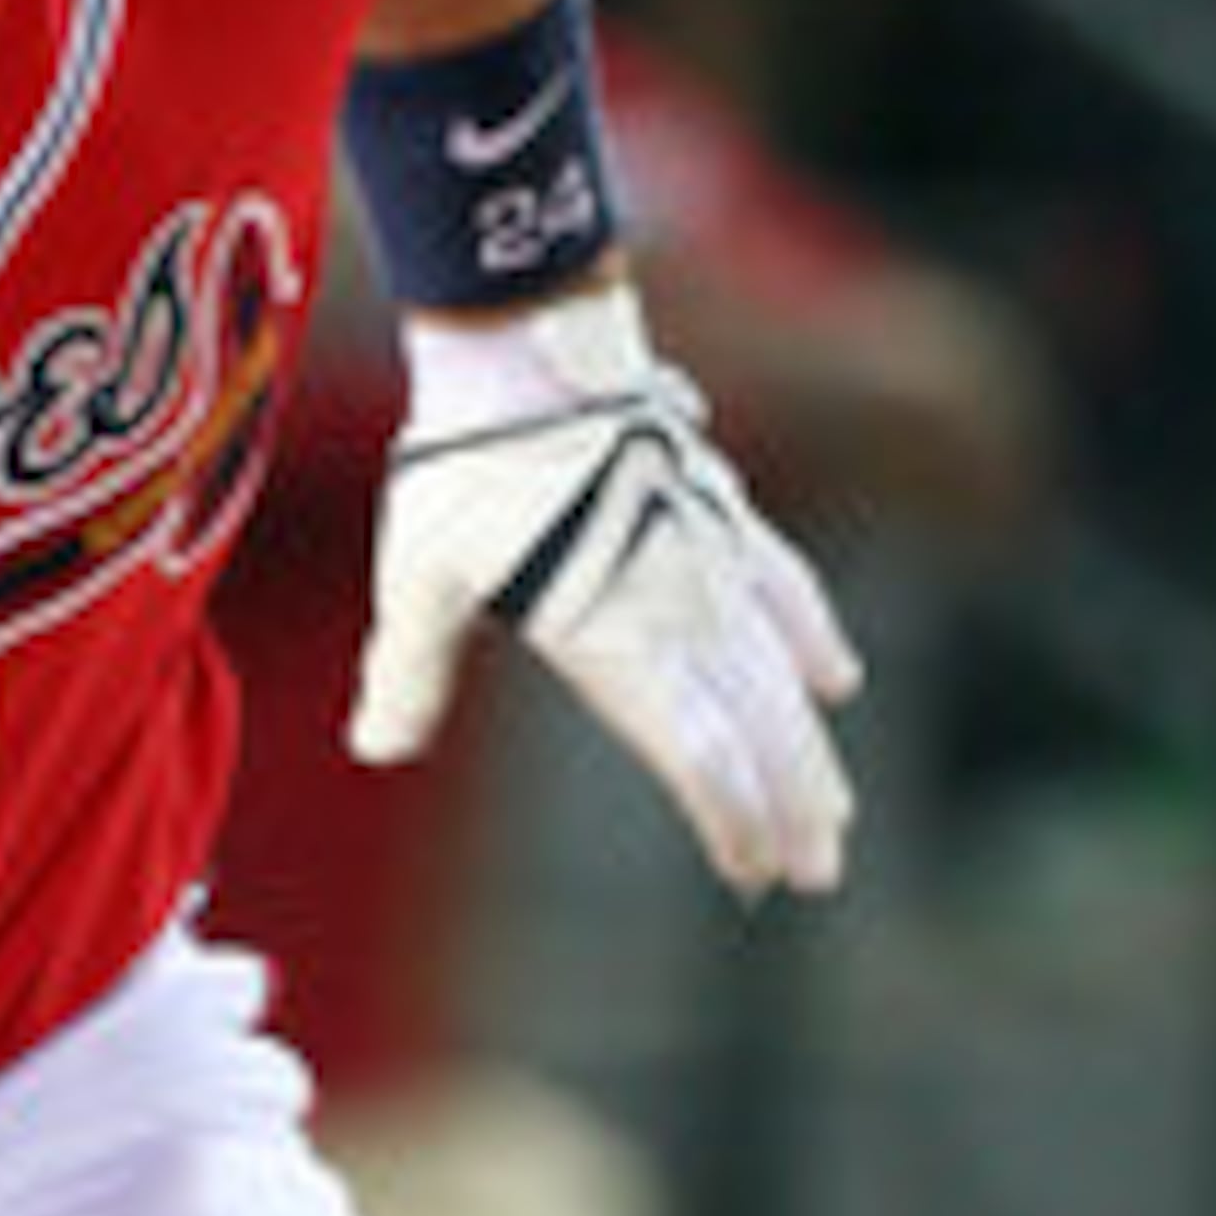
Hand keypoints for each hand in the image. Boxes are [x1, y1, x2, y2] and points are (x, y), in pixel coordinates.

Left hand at [350, 287, 861, 897]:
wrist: (527, 340)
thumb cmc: (466, 465)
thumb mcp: (419, 579)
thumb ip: (407, 671)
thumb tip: (378, 745)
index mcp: (613, 635)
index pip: (693, 749)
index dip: (728, 816)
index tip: (750, 875)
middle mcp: (678, 604)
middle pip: (755, 723)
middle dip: (790, 803)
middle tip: (818, 875)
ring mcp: (709, 555)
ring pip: (779, 670)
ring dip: (809, 747)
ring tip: (834, 814)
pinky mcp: (717, 510)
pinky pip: (781, 587)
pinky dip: (811, 636)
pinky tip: (837, 679)